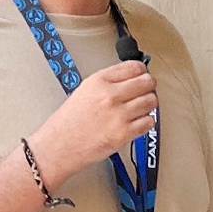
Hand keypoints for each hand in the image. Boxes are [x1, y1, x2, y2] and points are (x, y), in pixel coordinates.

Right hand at [27, 60, 155, 188]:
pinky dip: (147, 121)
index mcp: (99, 81)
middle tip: (146, 90)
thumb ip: (109, 82)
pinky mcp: (124, 133)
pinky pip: (149, 121)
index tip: (143, 75)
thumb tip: (132, 78)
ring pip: (151, 101)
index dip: (142, 71)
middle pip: (146, 82)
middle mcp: (110, 95)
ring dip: (150, 103)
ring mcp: (119, 115)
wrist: (61, 144)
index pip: (134, 67)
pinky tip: (138, 121)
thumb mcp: (86, 89)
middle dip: (149, 86)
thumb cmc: (70, 120)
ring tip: (142, 107)